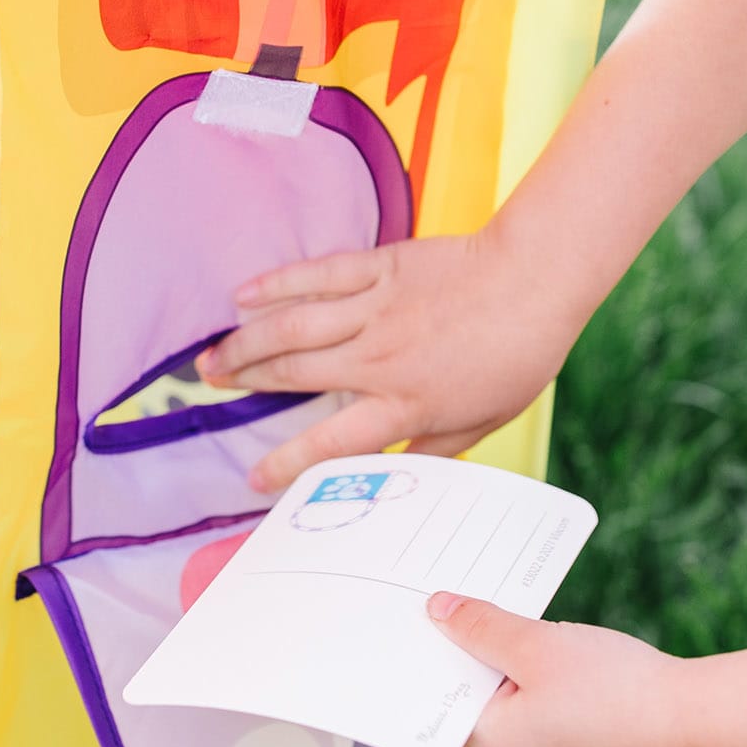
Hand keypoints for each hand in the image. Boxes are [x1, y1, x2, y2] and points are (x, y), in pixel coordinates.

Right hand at [197, 227, 583, 493]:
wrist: (536, 281)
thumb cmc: (516, 355)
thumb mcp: (480, 422)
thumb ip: (429, 449)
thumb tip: (391, 477)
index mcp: (403, 403)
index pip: (330, 443)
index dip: (286, 464)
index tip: (254, 478)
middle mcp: (378, 359)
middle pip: (293, 375)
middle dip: (244, 383)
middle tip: (210, 386)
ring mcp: (375, 309)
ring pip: (292, 327)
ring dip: (245, 342)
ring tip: (211, 355)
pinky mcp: (380, 267)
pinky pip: (317, 275)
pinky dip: (277, 283)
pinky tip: (243, 294)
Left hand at [429, 593, 697, 746]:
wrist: (695, 728)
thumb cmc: (615, 690)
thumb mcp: (537, 644)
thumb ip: (481, 627)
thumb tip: (438, 611)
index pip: (433, 710)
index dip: (431, 665)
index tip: (431, 626)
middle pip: (466, 723)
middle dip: (471, 674)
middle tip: (478, 624)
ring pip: (503, 734)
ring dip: (506, 692)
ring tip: (525, 646)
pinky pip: (536, 746)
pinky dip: (537, 712)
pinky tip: (560, 678)